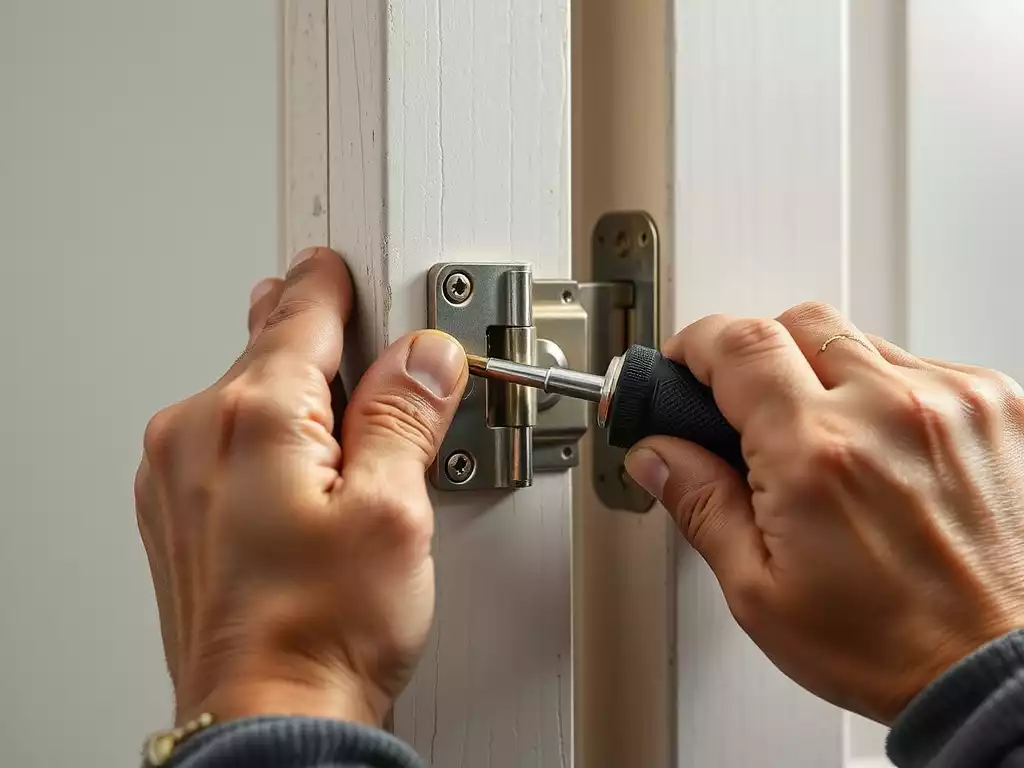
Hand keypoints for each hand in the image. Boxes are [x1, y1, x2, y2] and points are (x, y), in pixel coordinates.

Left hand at [134, 248, 467, 726]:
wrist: (269, 717)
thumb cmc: (320, 633)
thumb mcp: (392, 511)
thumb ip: (405, 415)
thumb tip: (425, 356)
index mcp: (252, 418)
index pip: (301, 313)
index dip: (335, 284)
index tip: (343, 267)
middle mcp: (195, 434)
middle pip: (267, 346)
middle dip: (317, 335)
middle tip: (362, 336)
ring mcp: (174, 473)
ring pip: (244, 392)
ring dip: (295, 390)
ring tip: (351, 426)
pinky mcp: (175, 509)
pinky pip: (221, 437)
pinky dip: (265, 432)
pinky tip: (306, 469)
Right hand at [625, 302, 1023, 722]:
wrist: (997, 671)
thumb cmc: (890, 646)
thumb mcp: (758, 591)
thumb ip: (700, 505)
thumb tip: (657, 454)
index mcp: (816, 455)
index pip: (737, 344)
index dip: (696, 344)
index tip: (685, 364)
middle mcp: (887, 411)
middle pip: (794, 321)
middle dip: (756, 353)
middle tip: (750, 408)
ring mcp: (950, 401)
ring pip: (856, 339)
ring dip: (822, 374)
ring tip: (827, 444)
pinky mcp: (996, 405)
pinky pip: (916, 364)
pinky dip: (884, 392)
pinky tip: (884, 448)